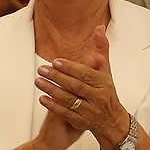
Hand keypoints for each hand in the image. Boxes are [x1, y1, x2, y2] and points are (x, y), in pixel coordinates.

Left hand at [37, 25, 129, 149]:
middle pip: (75, 86)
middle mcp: (98, 98)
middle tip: (41, 69)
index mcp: (104, 83)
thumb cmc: (105, 89)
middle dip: (57, 77)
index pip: (85, 74)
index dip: (70, 68)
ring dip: (52, 90)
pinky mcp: (81, 122)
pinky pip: (65, 114)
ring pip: (69, 100)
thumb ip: (101, 49)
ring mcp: (90, 111)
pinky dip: (53, 106)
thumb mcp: (105, 70)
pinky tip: (42, 98)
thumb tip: (99, 27)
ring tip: (38, 81)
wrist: (111, 119)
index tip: (55, 61)